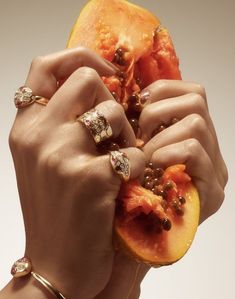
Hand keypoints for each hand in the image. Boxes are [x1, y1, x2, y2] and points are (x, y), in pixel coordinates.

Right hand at [8, 48, 144, 298]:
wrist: (55, 264)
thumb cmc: (55, 211)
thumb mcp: (45, 161)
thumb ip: (61, 124)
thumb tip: (99, 91)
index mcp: (25, 128)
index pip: (45, 66)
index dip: (80, 56)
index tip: (107, 70)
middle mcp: (38, 134)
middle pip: (87, 80)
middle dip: (111, 100)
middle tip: (118, 131)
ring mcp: (62, 154)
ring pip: (113, 112)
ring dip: (127, 134)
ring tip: (122, 160)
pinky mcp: (90, 178)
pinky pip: (131, 151)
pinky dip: (137, 165)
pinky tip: (128, 182)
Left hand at [139, 79, 227, 222]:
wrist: (134, 241)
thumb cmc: (129, 192)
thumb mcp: (135, 149)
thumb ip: (141, 125)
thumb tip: (132, 98)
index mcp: (192, 135)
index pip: (190, 92)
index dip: (160, 91)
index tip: (136, 109)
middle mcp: (208, 148)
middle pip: (196, 99)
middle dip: (157, 111)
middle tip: (138, 136)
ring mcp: (214, 170)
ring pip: (196, 123)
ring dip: (161, 137)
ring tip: (145, 157)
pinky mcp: (213, 192)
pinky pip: (195, 151)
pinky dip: (169, 152)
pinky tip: (154, 166)